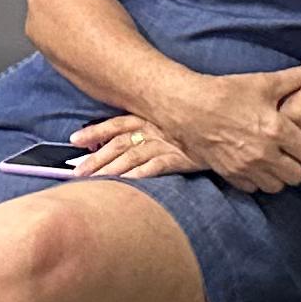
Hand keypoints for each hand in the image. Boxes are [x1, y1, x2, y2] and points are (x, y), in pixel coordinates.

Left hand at [68, 114, 190, 179]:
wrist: (226, 126)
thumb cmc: (196, 123)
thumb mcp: (170, 119)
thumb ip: (148, 126)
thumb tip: (122, 140)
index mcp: (149, 118)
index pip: (116, 125)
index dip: (94, 131)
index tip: (74, 140)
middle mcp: (154, 129)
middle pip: (118, 144)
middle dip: (96, 159)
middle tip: (76, 172)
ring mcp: (166, 144)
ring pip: (132, 157)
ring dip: (111, 170)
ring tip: (93, 183)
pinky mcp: (181, 158)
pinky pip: (156, 167)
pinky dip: (140, 174)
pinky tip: (125, 183)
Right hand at [149, 62, 300, 192]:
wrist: (188, 107)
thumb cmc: (226, 92)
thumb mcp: (263, 82)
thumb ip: (294, 78)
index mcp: (276, 131)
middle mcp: (264, 154)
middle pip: (297, 175)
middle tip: (300, 156)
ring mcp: (246, 167)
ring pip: (277, 186)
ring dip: (282, 177)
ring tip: (281, 163)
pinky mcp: (230, 174)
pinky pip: (253, 188)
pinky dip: (259, 181)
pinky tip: (259, 168)